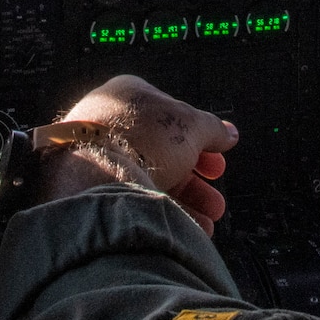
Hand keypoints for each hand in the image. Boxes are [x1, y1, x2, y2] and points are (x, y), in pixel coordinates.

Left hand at [42, 75, 239, 234]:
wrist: (95, 174)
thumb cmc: (140, 137)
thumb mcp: (191, 125)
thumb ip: (213, 128)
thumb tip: (229, 133)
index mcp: (130, 94)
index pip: (172, 116)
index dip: (201, 140)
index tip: (217, 158)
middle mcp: (111, 121)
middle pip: (164, 153)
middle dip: (195, 180)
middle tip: (214, 198)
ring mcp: (97, 154)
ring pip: (149, 178)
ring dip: (184, 201)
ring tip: (207, 219)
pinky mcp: (90, 185)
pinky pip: (132, 197)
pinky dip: (159, 210)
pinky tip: (183, 226)